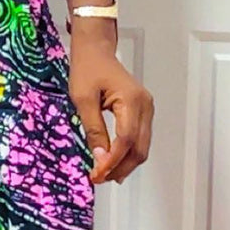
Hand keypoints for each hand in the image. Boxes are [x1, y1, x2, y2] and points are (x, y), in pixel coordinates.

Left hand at [68, 40, 153, 183]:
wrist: (96, 50)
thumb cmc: (87, 69)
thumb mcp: (83, 99)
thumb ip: (94, 129)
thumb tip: (100, 158)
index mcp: (132, 100)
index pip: (126, 140)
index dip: (113, 161)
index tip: (97, 174)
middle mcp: (145, 106)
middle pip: (139, 148)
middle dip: (120, 168)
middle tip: (98, 178)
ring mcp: (147, 109)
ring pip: (142, 147)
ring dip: (125, 164)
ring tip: (103, 174)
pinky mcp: (143, 112)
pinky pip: (139, 139)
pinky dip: (127, 154)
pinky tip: (112, 162)